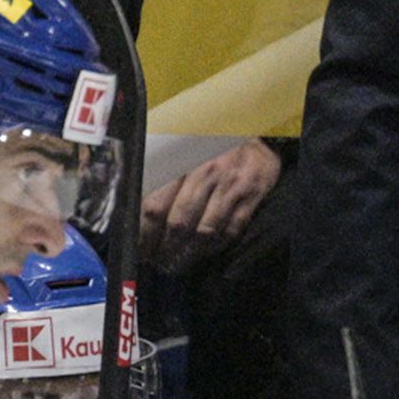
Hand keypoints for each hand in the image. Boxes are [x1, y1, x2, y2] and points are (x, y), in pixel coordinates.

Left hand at [136, 140, 280, 273]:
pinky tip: (203, 253)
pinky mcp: (251, 195)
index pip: (154, 205)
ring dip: (187, 254)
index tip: (140, 249)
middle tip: (157, 262)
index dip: (144, 233)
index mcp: (181, 161)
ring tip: (176, 264)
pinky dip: (215, 247)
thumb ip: (163, 176)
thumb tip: (140, 212)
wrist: (259, 133)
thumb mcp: (184, 151)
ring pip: (204, 231)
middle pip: (177, 222)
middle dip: (164, 249)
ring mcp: (229, 186)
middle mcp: (204, 173)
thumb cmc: (213, 145)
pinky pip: (230, 231)